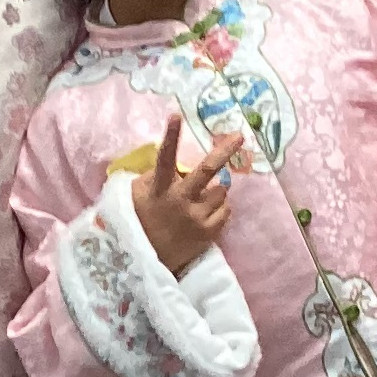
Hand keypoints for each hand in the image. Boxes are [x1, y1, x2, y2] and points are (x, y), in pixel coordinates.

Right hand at [133, 114, 241, 275]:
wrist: (146, 261)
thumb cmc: (140, 220)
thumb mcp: (138, 195)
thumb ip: (156, 176)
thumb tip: (177, 161)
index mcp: (159, 189)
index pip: (164, 158)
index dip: (170, 136)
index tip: (176, 115)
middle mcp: (179, 200)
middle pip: (206, 170)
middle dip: (224, 150)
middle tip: (239, 136)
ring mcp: (196, 217)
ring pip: (221, 190)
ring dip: (215, 189)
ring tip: (202, 198)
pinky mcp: (208, 232)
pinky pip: (226, 209)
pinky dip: (219, 207)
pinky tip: (205, 212)